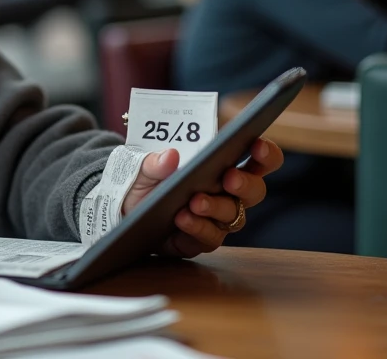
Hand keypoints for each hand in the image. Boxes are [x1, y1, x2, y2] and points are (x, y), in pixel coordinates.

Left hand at [122, 138, 283, 257]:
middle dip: (245, 183)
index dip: (265, 153)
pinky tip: (182, 219)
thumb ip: (153, 162)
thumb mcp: (141, 167)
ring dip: (216, 207)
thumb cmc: (142, 181)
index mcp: (222, 164)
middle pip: (255, 190)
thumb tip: (170, 155)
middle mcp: (227, 193)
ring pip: (233, 216)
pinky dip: (197, 228)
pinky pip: (209, 238)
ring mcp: (217, 218)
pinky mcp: (201, 240)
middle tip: (228, 178)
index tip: (257, 146)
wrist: (121, 211)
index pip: (258, 159)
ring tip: (194, 201)